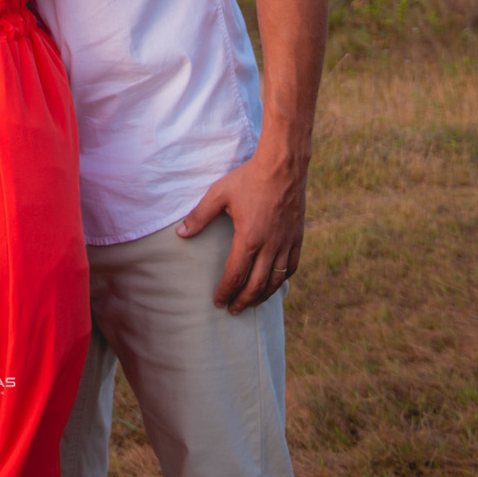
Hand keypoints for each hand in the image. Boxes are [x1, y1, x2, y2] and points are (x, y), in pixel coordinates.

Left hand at [176, 146, 306, 312]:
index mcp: (249, 238)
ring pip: (275, 281)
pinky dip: (281, 281)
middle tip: (233, 310)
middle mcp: (270, 247)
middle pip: (256, 285)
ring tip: (251, 303)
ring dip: (262, 296)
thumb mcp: (219, 194)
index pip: (235, 275)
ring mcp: (286, 244)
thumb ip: (199, 216)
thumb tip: (180, 234)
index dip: (225, 291)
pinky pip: (291, 268)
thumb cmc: (248, 179)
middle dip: (243, 301)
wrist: (282, 167)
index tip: (218, 302)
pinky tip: (273, 284)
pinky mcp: (297, 238)